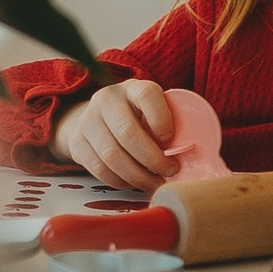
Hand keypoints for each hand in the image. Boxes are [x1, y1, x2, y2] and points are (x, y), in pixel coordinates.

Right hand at [54, 76, 176, 192]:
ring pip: (112, 156)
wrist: (96, 117)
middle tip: (170, 170)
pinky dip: (120, 181)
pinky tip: (135, 183)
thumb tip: (195, 155)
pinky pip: (99, 169)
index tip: (171, 139)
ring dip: (138, 176)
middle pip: (128, 133)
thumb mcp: (152, 109)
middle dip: (153, 159)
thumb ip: (170, 122)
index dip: (161, 119)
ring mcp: (88, 121)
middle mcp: (106, 100)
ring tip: (156, 183)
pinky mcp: (77, 142)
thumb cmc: (137, 116)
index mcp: (132, 88)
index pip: (147, 95)